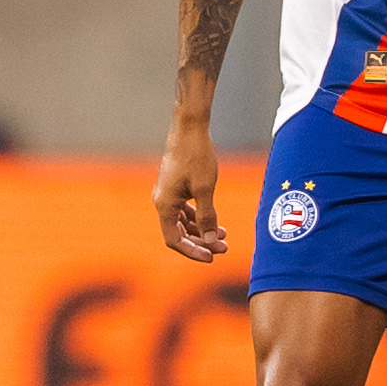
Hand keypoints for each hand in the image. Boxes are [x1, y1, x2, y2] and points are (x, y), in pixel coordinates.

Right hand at [153, 116, 227, 262]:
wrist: (190, 128)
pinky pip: (184, 210)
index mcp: (164, 204)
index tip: (212, 257)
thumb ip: (207, 217)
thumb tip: (212, 241)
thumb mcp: (205, 189)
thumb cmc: (196, 156)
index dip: (192, 251)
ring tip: (224, 236)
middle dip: (201, 242)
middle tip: (224, 248)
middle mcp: (162, 201)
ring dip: (201, 231)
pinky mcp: (175, 187)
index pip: (174, 240)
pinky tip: (215, 222)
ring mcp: (168, 194)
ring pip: (182, 222)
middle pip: (178, 233)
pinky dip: (199, 218)